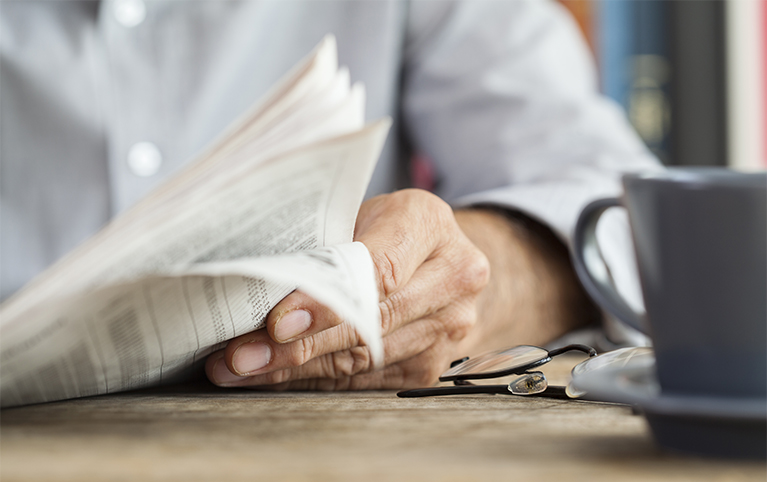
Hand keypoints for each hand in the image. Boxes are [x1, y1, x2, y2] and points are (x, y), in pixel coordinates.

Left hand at [205, 189, 490, 389]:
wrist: (442, 259)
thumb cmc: (386, 228)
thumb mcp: (359, 214)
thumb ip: (325, 246)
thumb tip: (257, 286)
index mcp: (429, 224)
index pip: (377, 271)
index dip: (326, 301)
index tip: (278, 322)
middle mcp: (453, 278)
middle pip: (372, 323)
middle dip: (299, 344)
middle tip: (242, 355)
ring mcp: (449, 328)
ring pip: (364, 359)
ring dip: (298, 367)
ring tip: (244, 368)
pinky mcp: (431, 366)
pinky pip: (365, 381)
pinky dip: (315, 380)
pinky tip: (275, 376)